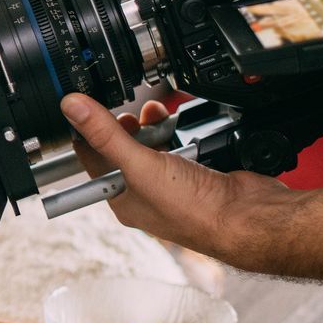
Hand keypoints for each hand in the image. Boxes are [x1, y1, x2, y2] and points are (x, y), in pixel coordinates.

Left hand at [59, 93, 289, 265]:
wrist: (250, 217)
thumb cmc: (195, 210)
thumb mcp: (140, 166)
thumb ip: (106, 135)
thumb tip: (72, 108)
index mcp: (121, 199)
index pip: (92, 159)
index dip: (88, 131)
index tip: (89, 105)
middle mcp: (145, 194)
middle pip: (123, 149)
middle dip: (123, 125)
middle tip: (129, 113)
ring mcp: (172, 183)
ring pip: (152, 144)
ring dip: (152, 124)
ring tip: (155, 114)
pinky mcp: (197, 172)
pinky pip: (180, 144)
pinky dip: (180, 130)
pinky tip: (182, 124)